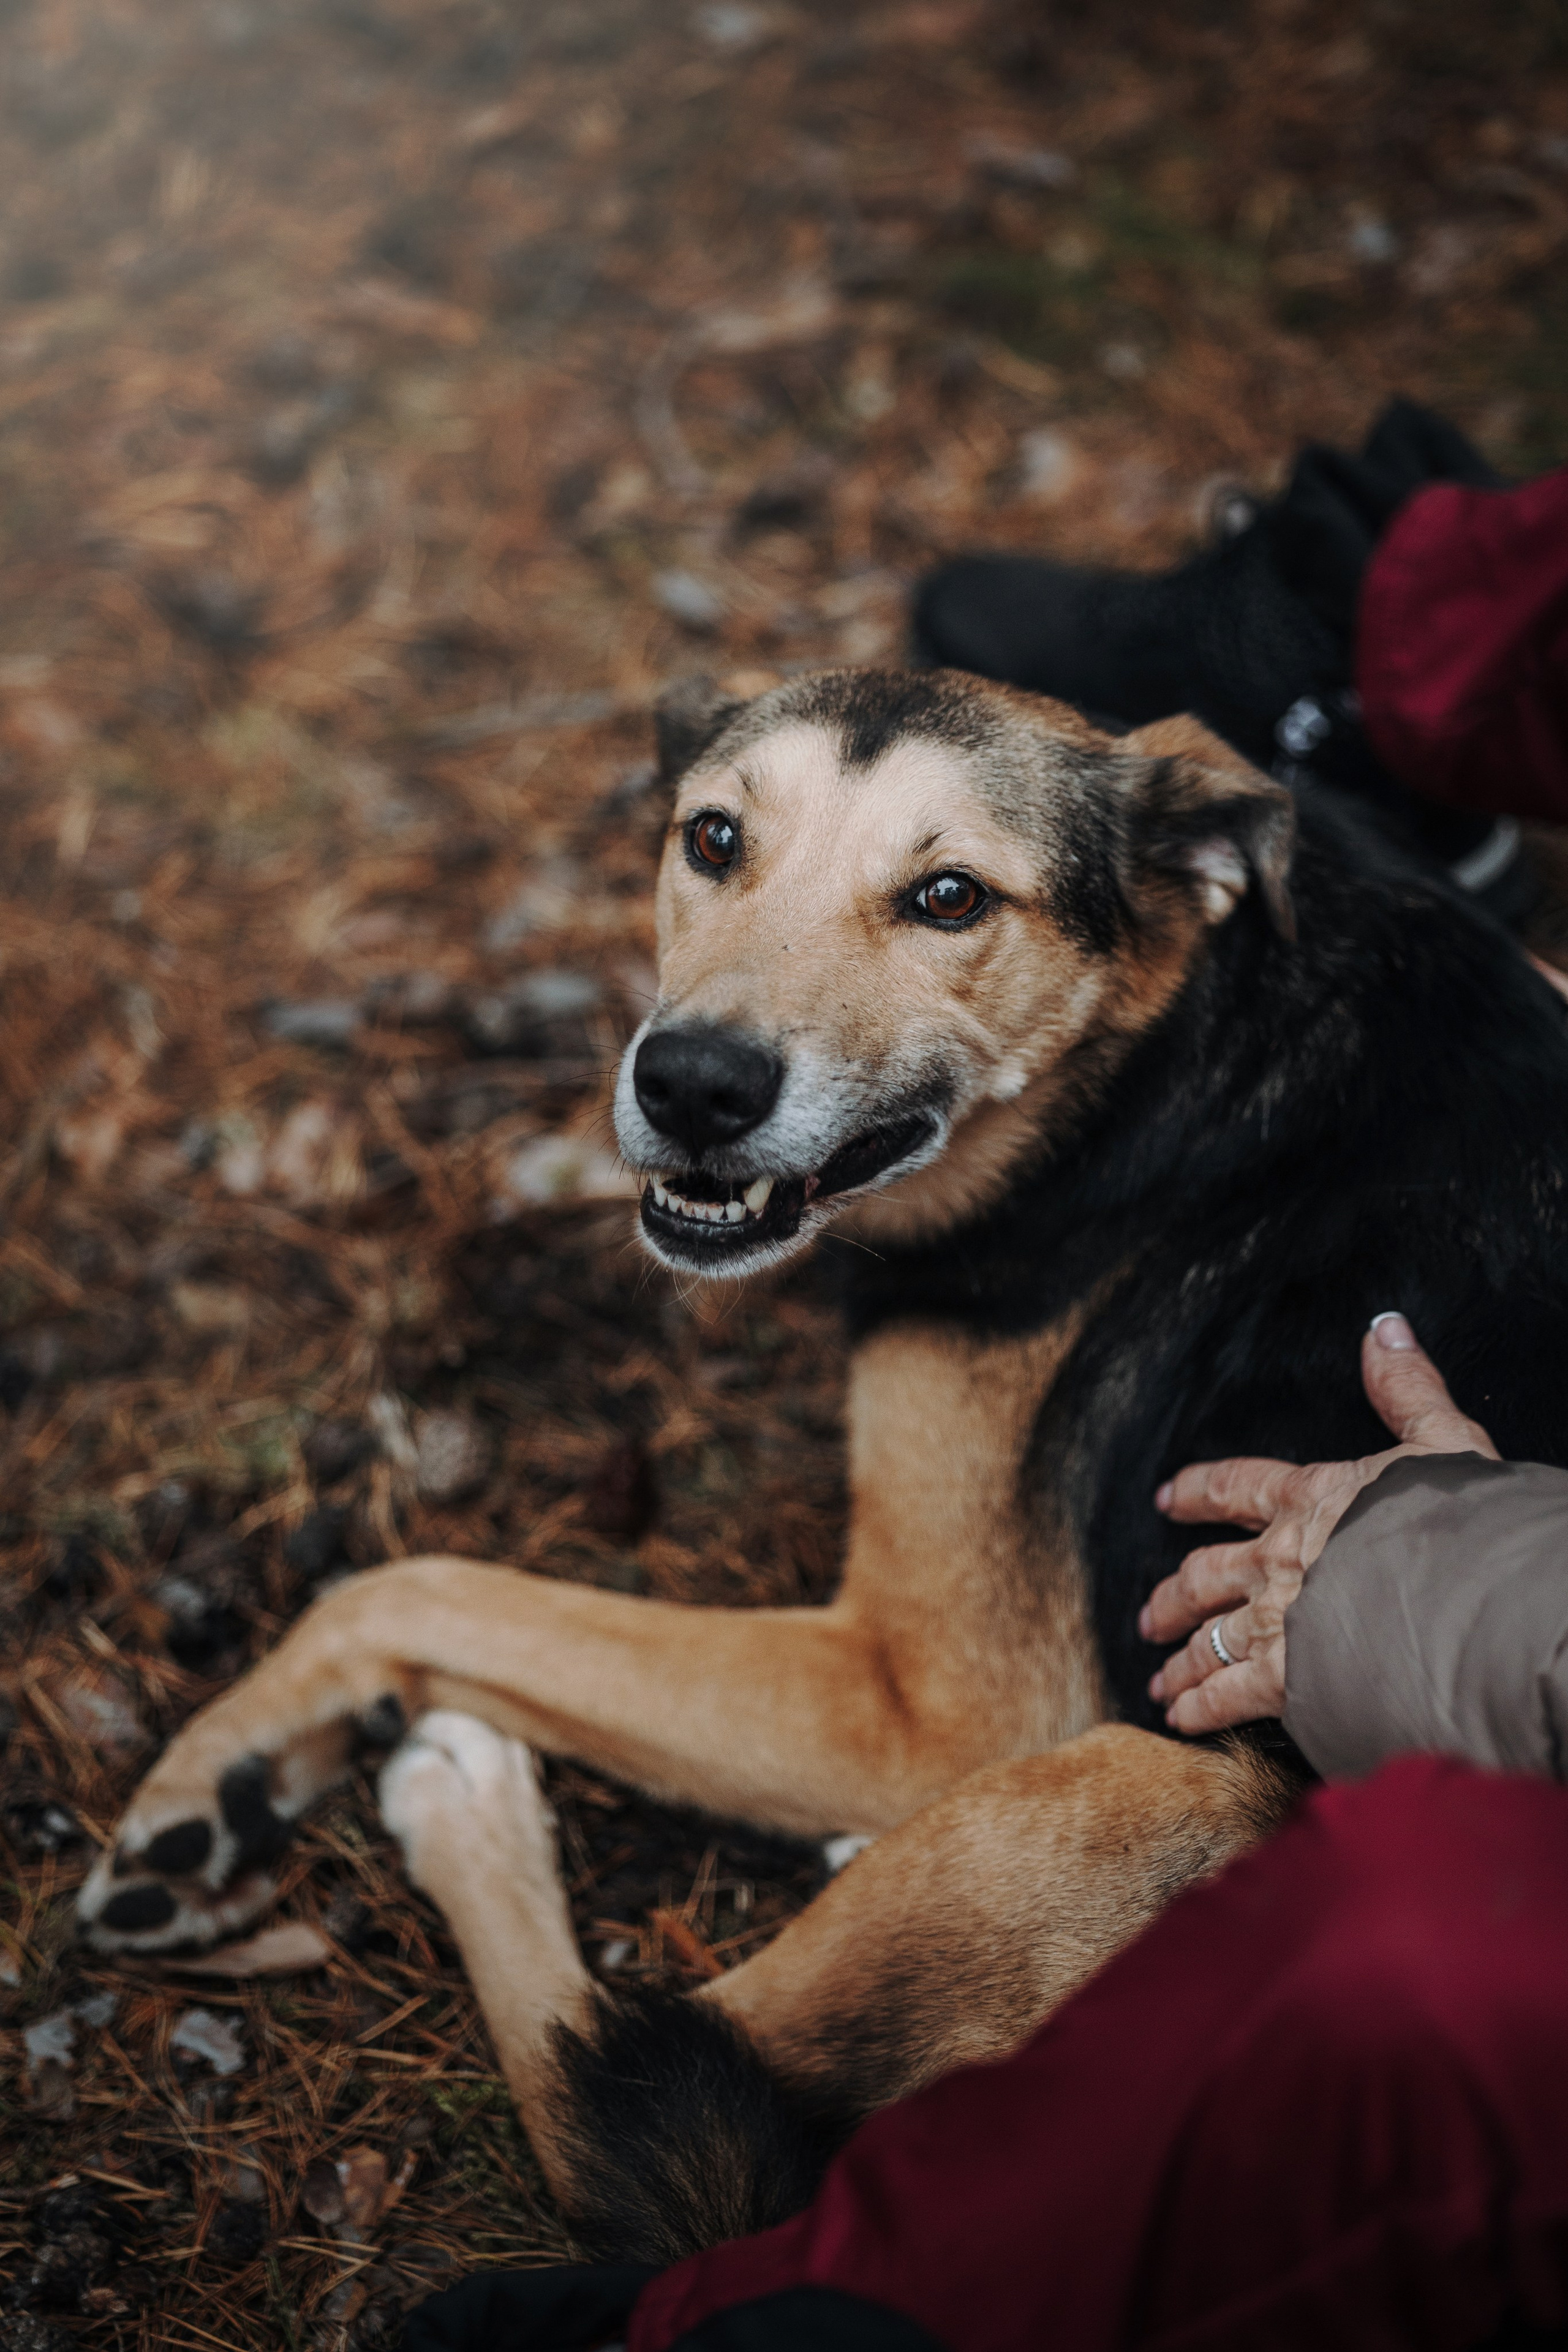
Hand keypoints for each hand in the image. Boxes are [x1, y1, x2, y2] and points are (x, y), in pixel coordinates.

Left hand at [1141, 1312, 1498, 1734]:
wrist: (1464, 1594)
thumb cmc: (1460, 1518)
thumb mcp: (1442, 1440)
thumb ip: (1406, 1388)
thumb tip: (1383, 1328)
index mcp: (1311, 1499)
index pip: (1238, 1487)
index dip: (1199, 1491)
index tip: (1167, 1499)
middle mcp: (1279, 1559)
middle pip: (1205, 1575)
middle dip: (1174, 1596)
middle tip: (1148, 1613)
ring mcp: (1277, 1621)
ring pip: (1208, 1640)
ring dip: (1181, 1661)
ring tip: (1159, 1680)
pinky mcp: (1288, 1678)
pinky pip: (1228, 1696)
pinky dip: (1201, 1710)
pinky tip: (1181, 1722)